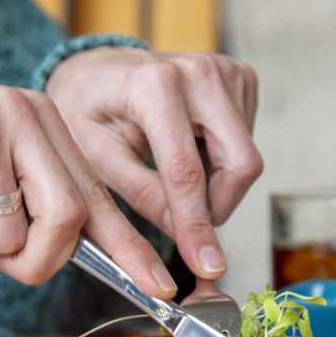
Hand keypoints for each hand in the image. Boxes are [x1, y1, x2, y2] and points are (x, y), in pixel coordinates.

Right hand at [0, 61, 176, 296]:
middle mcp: (20, 118)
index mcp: (41, 118)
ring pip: (11, 242)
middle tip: (2, 255)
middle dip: (39, 261)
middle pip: (68, 223)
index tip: (159, 284)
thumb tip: (73, 251)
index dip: (132, 248)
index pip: (99, 195)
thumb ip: (33, 192)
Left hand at [45, 47, 263, 278]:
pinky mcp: (241, 80)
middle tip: (187, 226)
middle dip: (218, 207)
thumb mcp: (96, 157)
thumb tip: (183, 233)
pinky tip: (189, 151)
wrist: (98, 71)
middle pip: (239, 165)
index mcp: (154, 85)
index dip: (197, 225)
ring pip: (246, 160)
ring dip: (216, 185)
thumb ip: (140, 194)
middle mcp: (199, 71)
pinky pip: (246, 144)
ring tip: (171, 174)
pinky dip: (220, 164)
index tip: (207, 265)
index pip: (187, 171)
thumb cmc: (89, 111)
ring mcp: (226, 72)